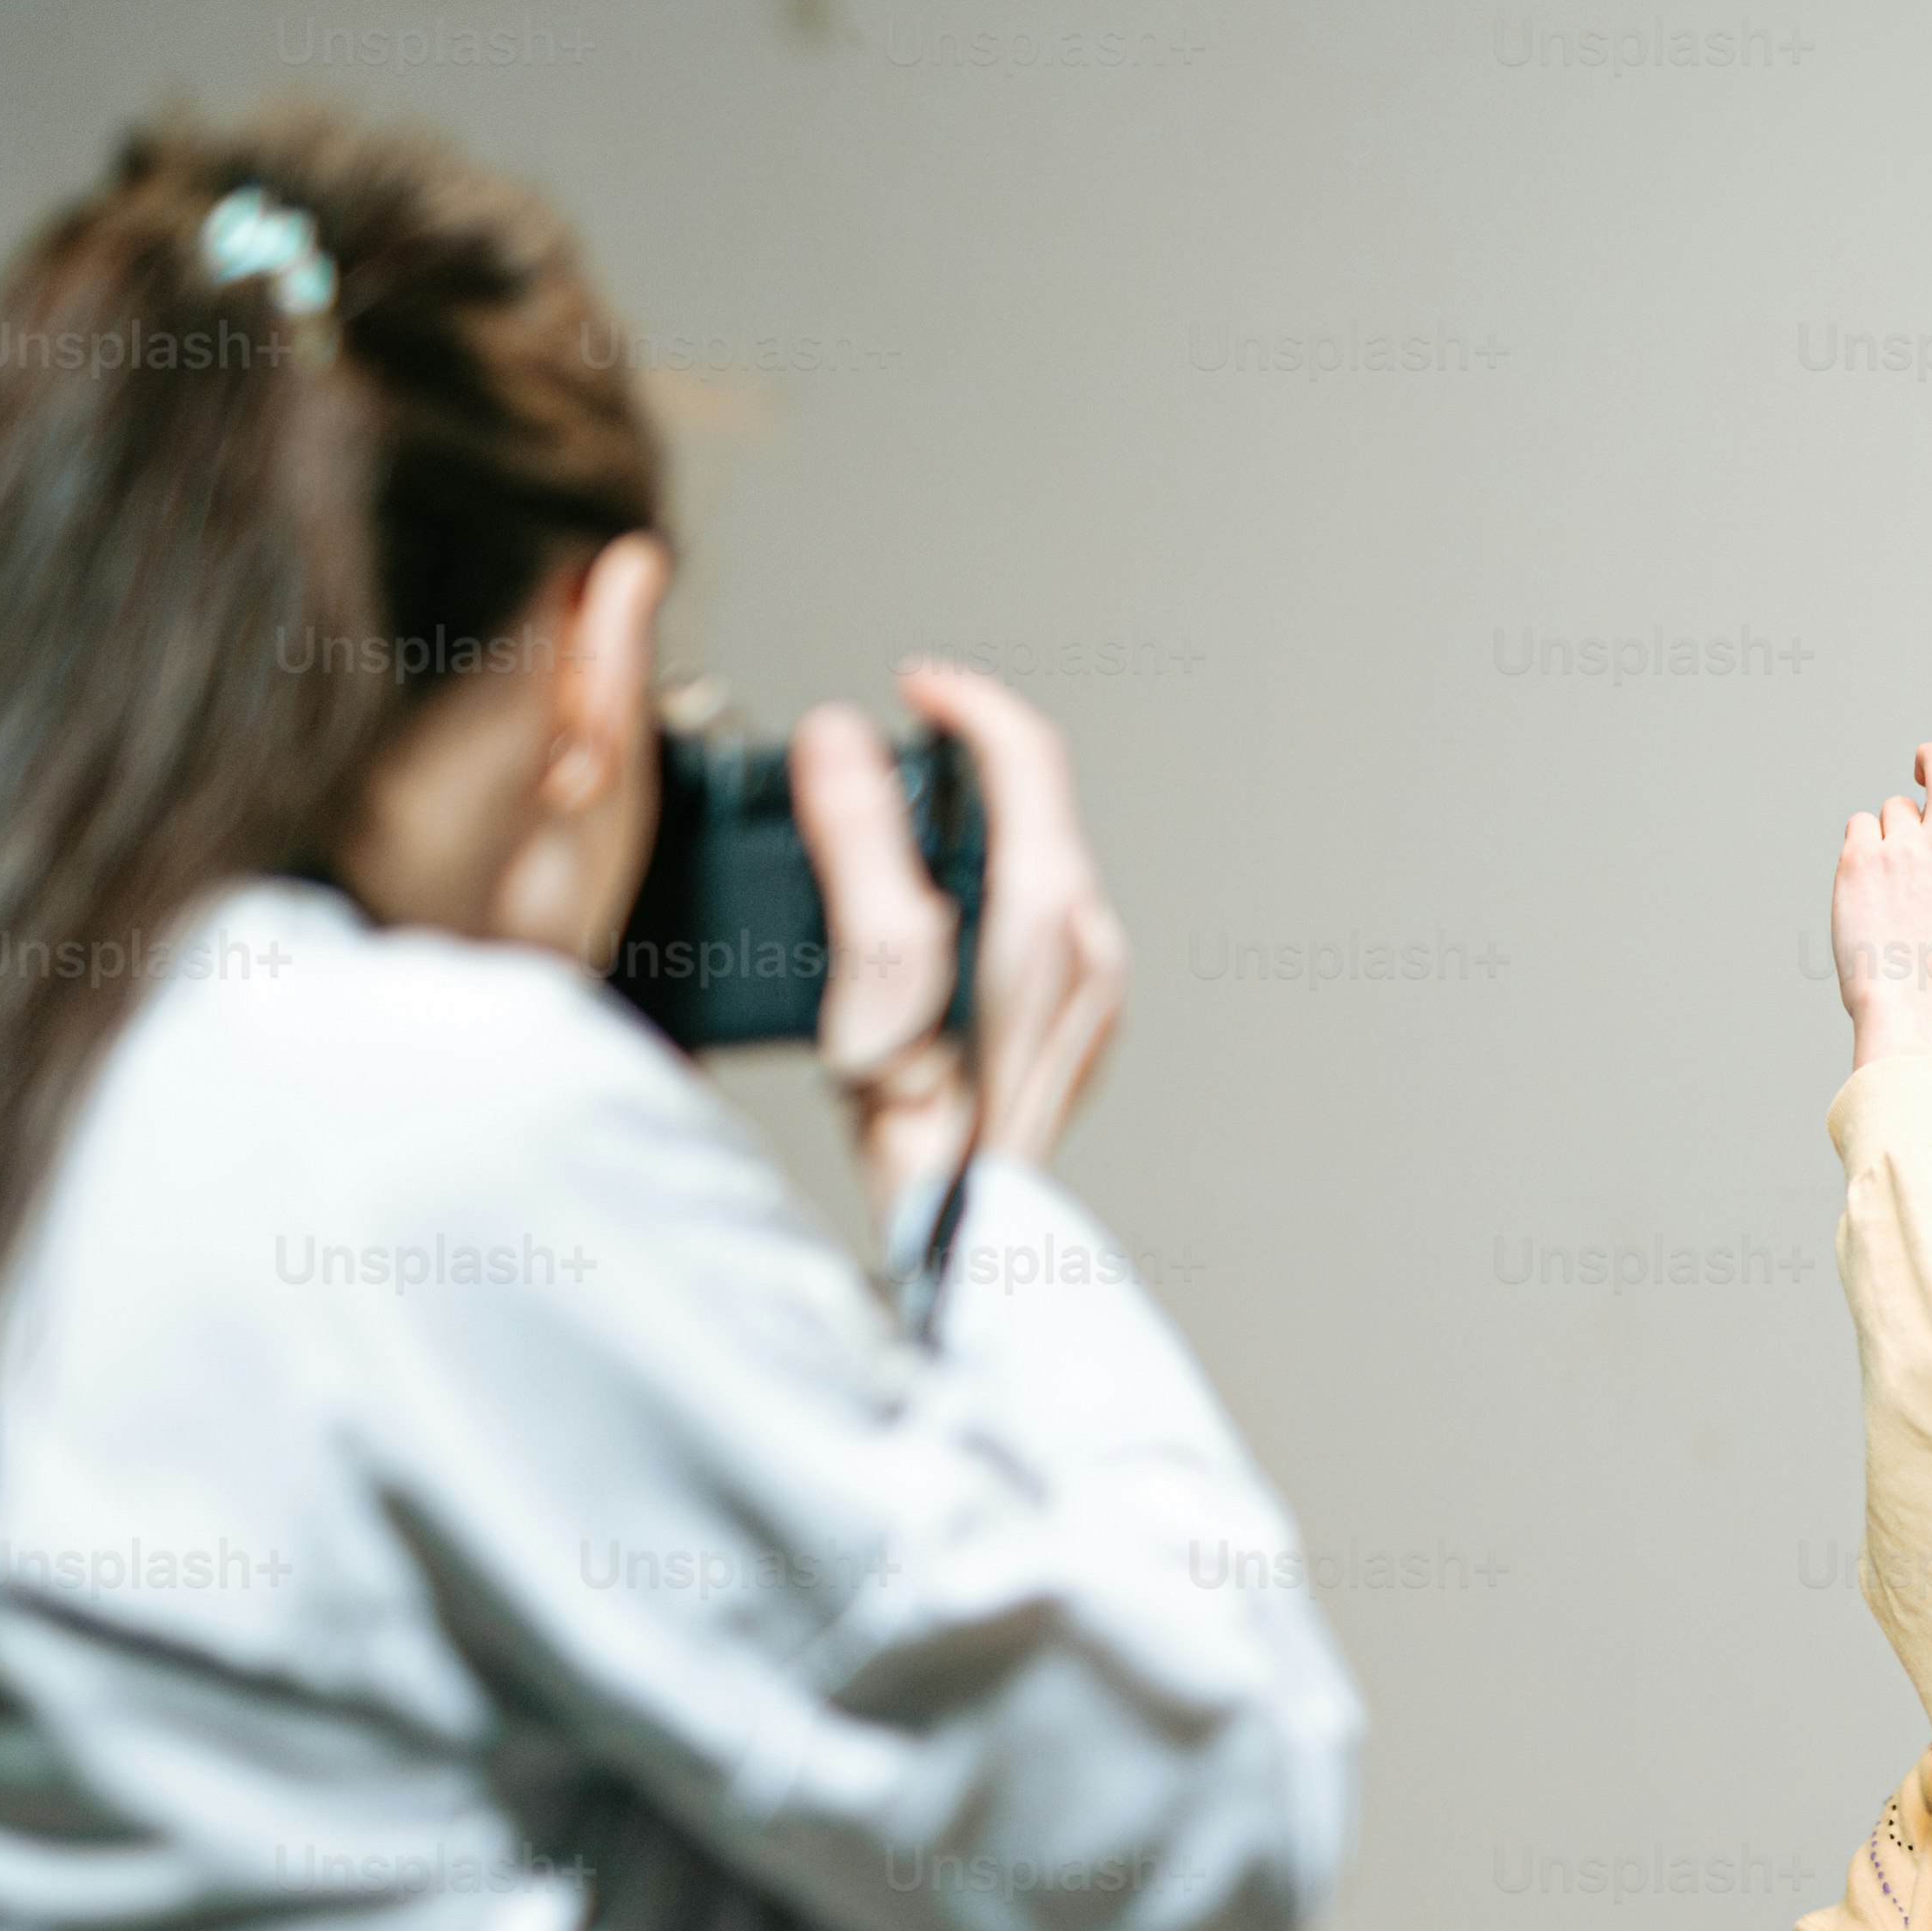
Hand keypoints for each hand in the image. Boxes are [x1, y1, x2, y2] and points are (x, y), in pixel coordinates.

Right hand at [802, 656, 1129, 1223]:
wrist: (965, 1244)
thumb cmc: (926, 1137)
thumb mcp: (874, 980)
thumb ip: (860, 851)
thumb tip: (838, 743)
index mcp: (1053, 918)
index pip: (1027, 756)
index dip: (965, 702)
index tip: (913, 687)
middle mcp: (1091, 945)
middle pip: (1034, 808)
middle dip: (956, 773)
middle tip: (878, 774)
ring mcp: (1093, 991)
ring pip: (1032, 867)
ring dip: (964, 840)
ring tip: (886, 864)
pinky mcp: (1075, 1025)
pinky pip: (1031, 928)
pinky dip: (977, 902)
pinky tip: (923, 944)